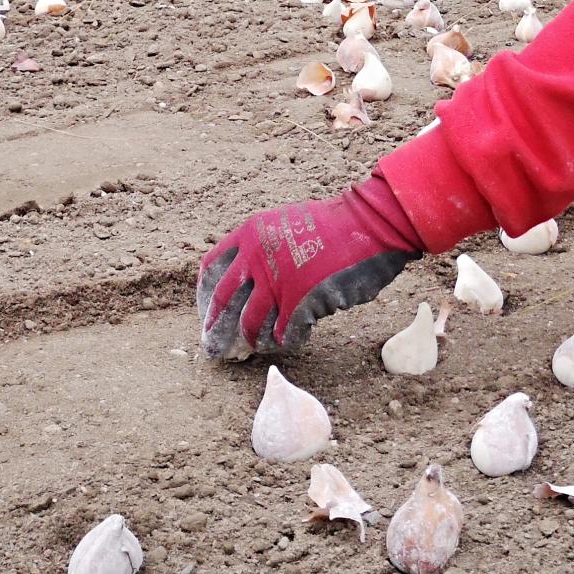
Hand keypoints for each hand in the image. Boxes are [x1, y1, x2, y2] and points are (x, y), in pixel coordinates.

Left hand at [196, 175, 423, 357]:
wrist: (367, 226)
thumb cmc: (332, 226)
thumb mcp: (285, 224)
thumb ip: (263, 249)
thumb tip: (248, 284)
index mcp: (250, 235)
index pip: (211, 270)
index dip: (206, 297)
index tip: (208, 313)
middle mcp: (257, 259)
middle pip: (223, 303)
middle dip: (216, 330)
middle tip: (214, 349)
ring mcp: (278, 283)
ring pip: (251, 324)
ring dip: (252, 341)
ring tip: (257, 348)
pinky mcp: (300, 304)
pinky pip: (284, 334)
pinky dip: (285, 342)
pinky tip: (290, 342)